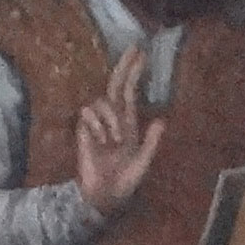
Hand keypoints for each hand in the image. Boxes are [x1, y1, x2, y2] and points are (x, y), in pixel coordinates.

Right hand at [72, 51, 158, 219]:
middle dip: (125, 66)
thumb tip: (162, 120)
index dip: (135, 73)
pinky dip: (98, 126)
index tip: (141, 54)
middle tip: (133, 48)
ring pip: (103, 102)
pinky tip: (100, 142)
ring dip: (111, 119)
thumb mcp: (142, 162)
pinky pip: (88, 113)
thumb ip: (151, 142)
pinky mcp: (83, 129)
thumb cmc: (124, 180)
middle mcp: (112, 119)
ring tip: (114, 142)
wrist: (104, 196)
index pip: (130, 92)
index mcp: (128, 124)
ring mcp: (96, 123)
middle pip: (116, 85)